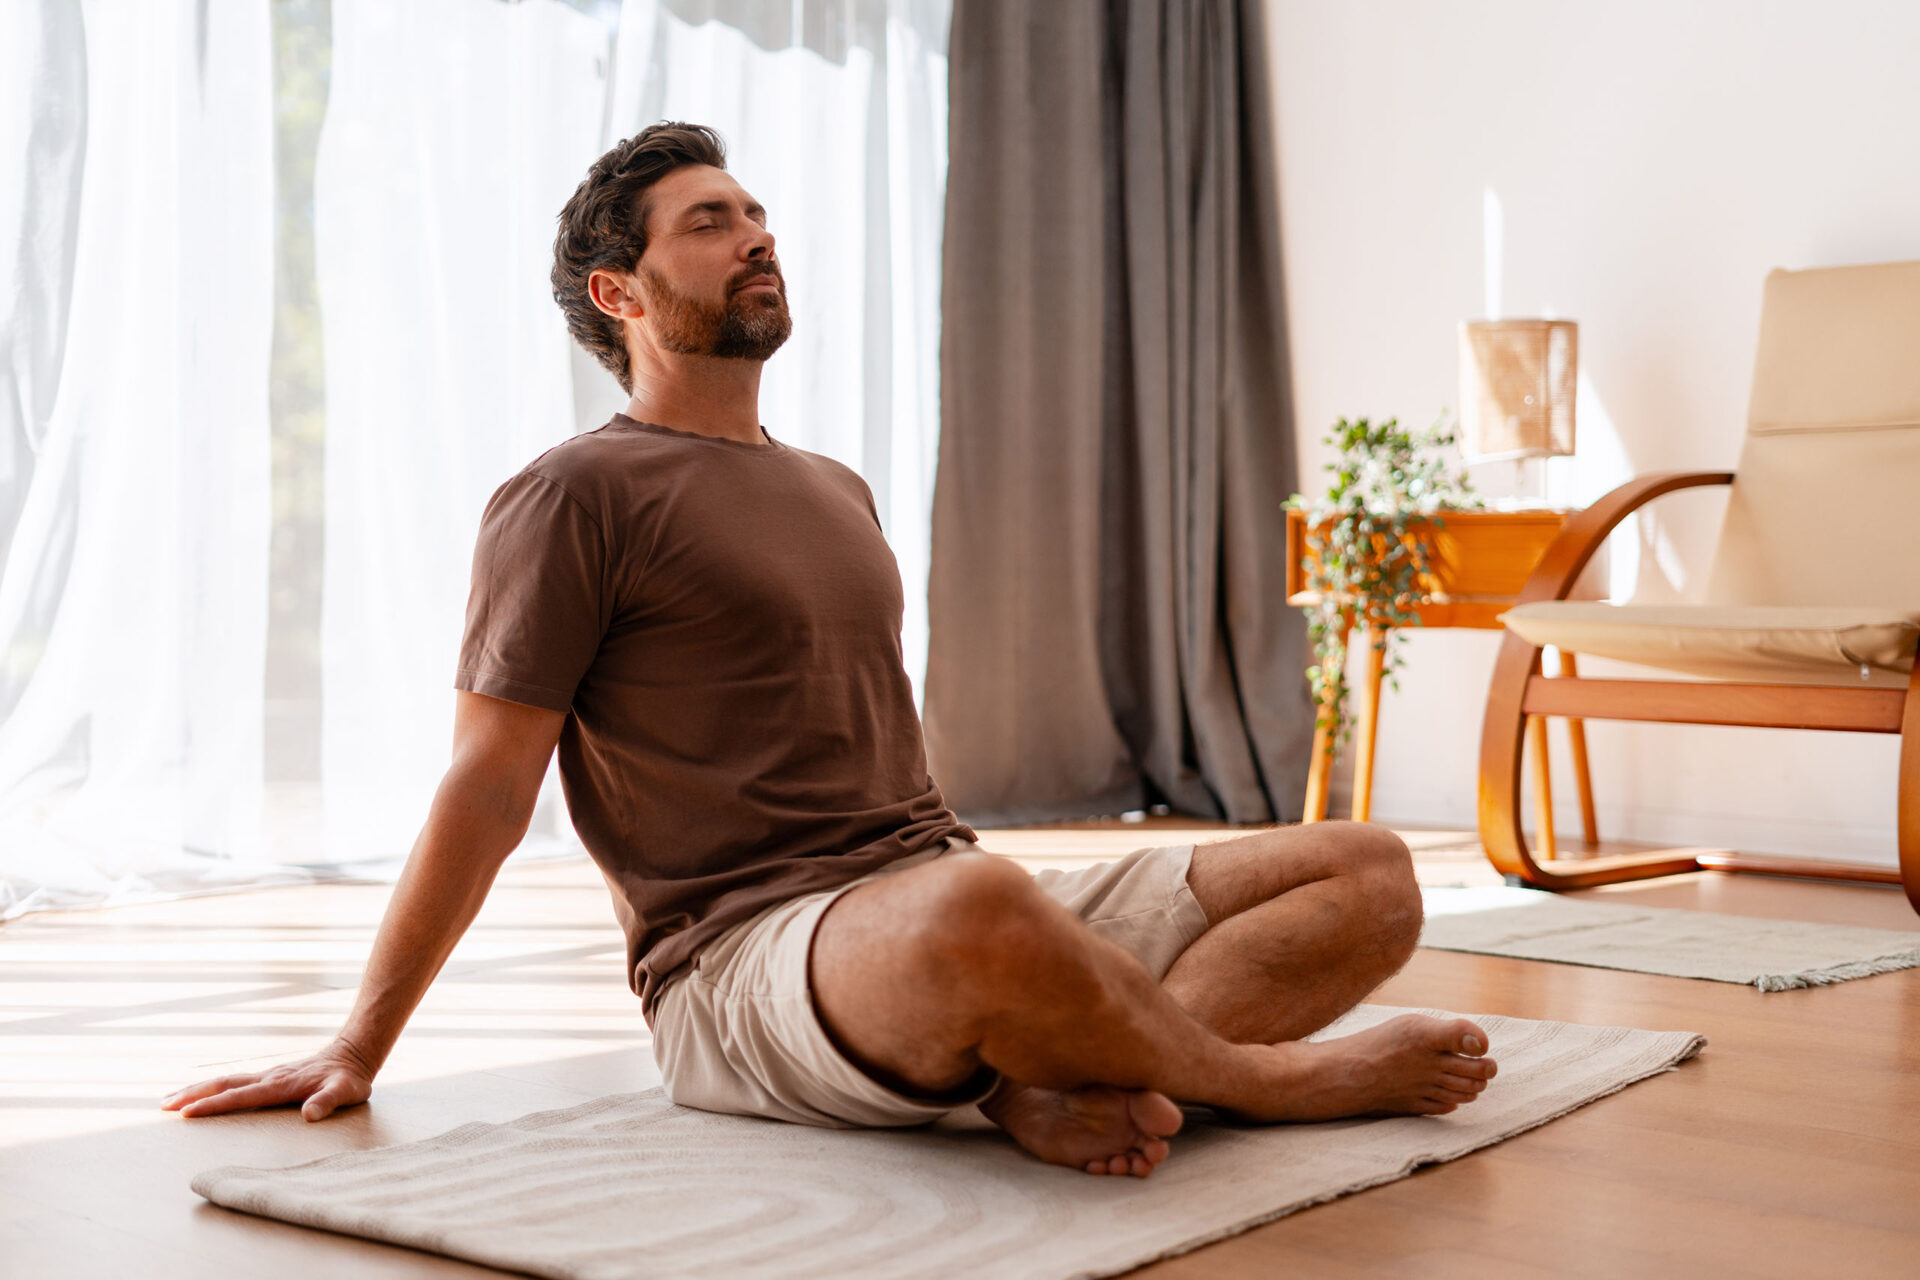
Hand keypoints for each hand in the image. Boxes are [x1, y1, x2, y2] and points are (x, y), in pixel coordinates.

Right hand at [161, 1038, 378, 1121]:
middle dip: (192, 1095)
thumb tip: (310, 1115)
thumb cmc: (350, 1078)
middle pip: (223, 1085)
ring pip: (225, 1081)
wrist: (354, 1054)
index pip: (240, 1096)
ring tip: (170, 1100)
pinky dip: (214, 1088)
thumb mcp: (346, 1091)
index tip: (187, 1113)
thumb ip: (328, 1101)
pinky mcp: (270, 1077)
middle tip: (162, 1106)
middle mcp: (268, 1077)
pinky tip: (205, 1094)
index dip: (213, 1106)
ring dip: (197, 1089)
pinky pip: (235, 1082)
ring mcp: (268, 1075)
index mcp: (280, 1085)